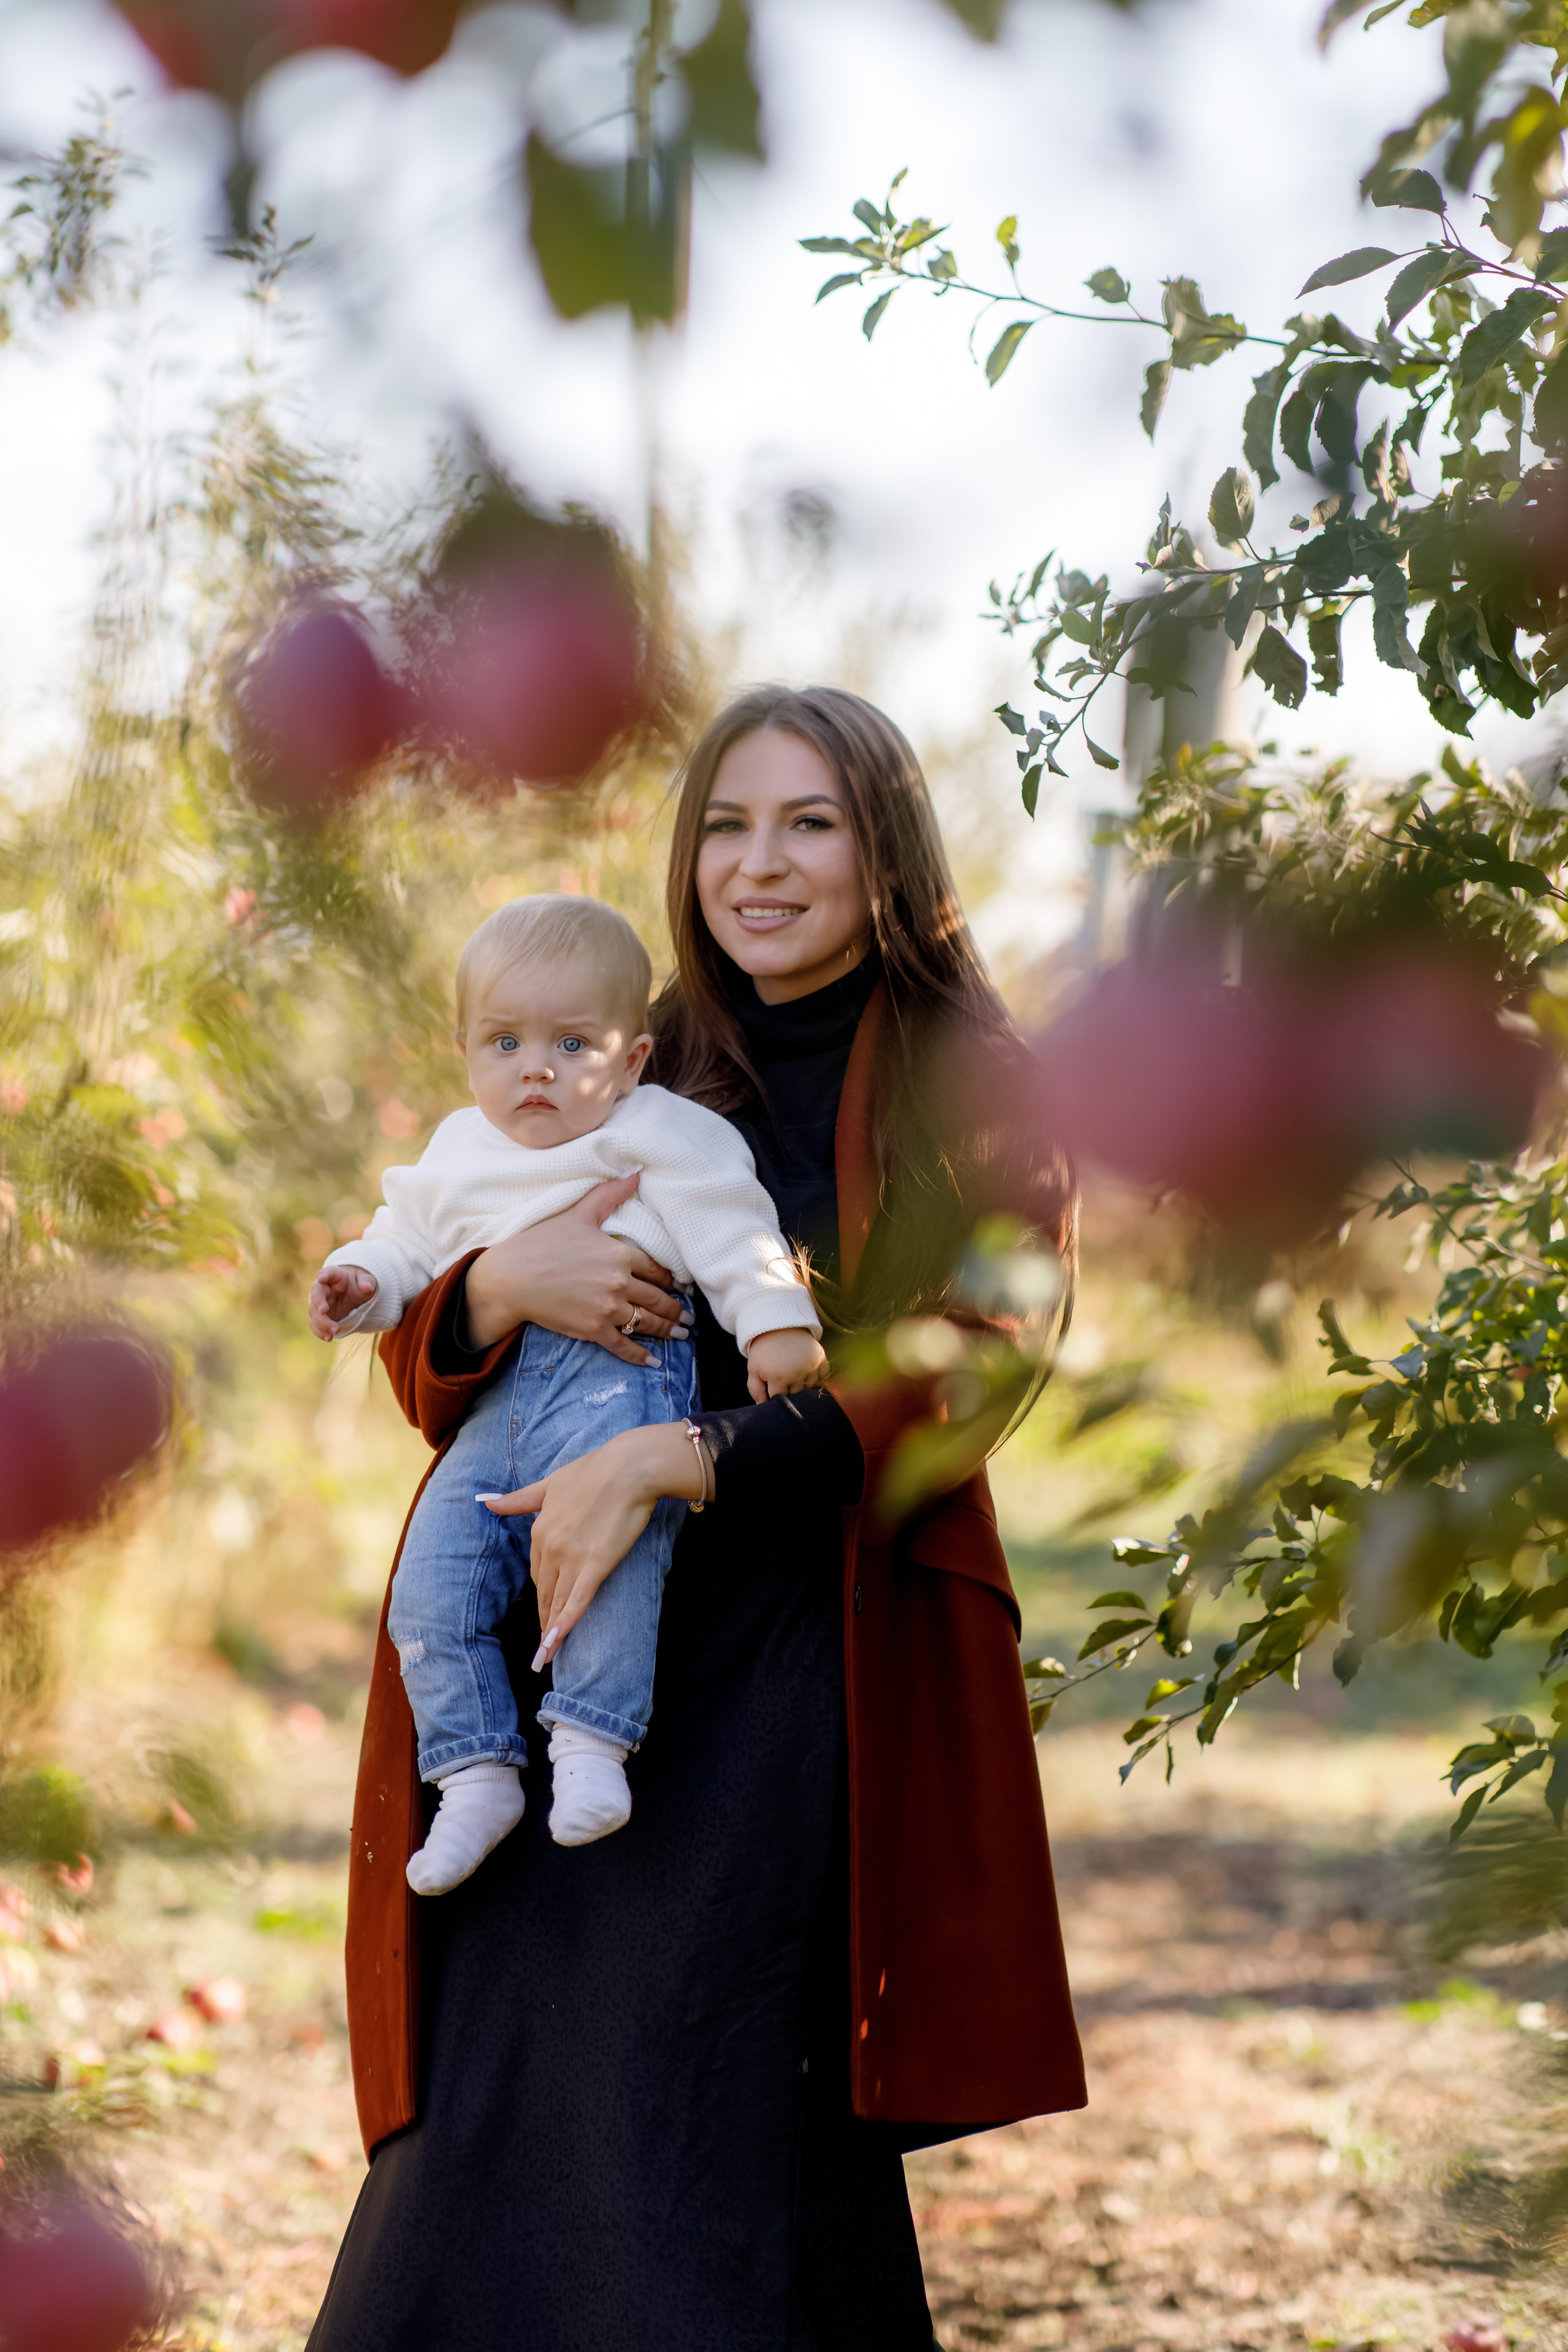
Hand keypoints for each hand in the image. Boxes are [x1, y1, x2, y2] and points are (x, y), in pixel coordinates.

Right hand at [310, 1263, 376, 1339]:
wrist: (356, 1294)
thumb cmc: (359, 1283)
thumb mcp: (367, 1280)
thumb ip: (367, 1282)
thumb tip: (367, 1287)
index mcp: (335, 1276)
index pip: (328, 1272)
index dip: (324, 1275)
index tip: (321, 1278)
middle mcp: (324, 1289)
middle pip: (315, 1294)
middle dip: (318, 1303)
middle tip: (324, 1311)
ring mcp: (321, 1303)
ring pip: (314, 1312)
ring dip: (322, 1322)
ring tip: (335, 1331)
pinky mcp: (322, 1317)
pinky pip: (316, 1324)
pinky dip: (320, 1332)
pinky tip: (329, 1338)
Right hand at [462, 1174, 690, 1364]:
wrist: (510, 1278)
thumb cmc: (541, 1243)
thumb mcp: (577, 1214)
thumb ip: (608, 1195)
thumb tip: (635, 1171)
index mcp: (620, 1254)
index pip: (657, 1269)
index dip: (672, 1279)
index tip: (682, 1286)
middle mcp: (619, 1283)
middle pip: (658, 1299)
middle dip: (677, 1310)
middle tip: (689, 1317)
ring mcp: (607, 1309)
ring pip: (646, 1322)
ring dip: (667, 1330)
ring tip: (680, 1334)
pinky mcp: (592, 1330)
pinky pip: (623, 1345)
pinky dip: (640, 1356)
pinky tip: (653, 1362)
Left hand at [480, 1422, 708, 1667]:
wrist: (628, 1468)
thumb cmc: (594, 1471)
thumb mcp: (550, 1484)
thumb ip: (519, 1499)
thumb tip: (487, 1502)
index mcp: (540, 1529)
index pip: (537, 1571)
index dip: (542, 1593)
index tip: (544, 1609)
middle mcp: (551, 1546)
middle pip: (545, 1591)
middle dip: (544, 1617)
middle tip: (543, 1644)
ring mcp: (572, 1557)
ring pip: (557, 1601)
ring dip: (551, 1631)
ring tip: (545, 1657)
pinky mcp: (596, 1564)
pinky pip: (577, 1601)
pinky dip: (565, 1624)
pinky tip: (555, 1643)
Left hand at [745, 1326, 827, 1403]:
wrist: (778, 1325)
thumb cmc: (764, 1350)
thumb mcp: (753, 1368)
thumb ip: (755, 1390)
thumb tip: (762, 1406)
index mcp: (779, 1378)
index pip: (779, 1399)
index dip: (773, 1394)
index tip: (771, 1385)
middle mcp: (798, 1374)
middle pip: (795, 1395)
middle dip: (788, 1390)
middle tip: (782, 1377)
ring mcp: (811, 1366)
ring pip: (810, 1388)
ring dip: (802, 1385)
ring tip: (793, 1373)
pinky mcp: (821, 1358)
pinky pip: (823, 1376)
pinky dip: (817, 1377)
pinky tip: (807, 1371)